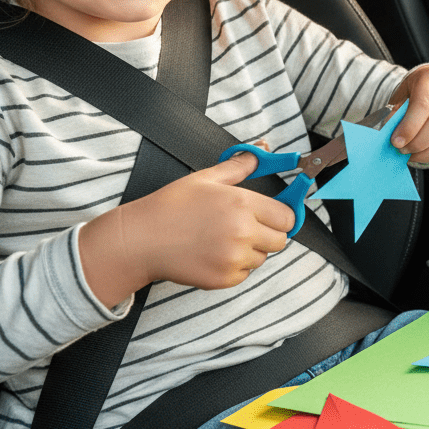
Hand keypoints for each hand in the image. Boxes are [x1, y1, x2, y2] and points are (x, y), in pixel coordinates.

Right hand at [79, 151, 294, 305]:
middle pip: (280, 240)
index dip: (280, 216)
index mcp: (243, 204)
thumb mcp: (205, 178)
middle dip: (267, 234)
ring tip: (222, 240)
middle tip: (244, 228)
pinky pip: (244, 274)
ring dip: (250, 251)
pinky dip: (235, 267)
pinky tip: (213, 254)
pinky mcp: (224, 279)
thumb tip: (260, 150)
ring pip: (262, 258)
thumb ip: (239, 165)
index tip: (270, 216)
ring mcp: (234, 258)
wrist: (141, 239)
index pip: (287, 217)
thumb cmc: (171, 206)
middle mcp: (243, 232)